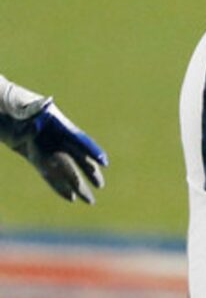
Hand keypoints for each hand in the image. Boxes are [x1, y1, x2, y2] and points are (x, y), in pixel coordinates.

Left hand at [0, 86, 107, 202]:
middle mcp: (52, 135)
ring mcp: (43, 145)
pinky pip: (47, 172)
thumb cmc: (6, 98)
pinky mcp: (31, 153)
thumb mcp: (17, 101)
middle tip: (100, 186)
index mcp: (53, 121)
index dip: (90, 150)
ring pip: (63, 168)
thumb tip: (44, 103)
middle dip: (88, 171)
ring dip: (75, 184)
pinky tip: (69, 196)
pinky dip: (58, 185)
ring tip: (88, 200)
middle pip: (74, 156)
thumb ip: (29, 106)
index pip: (76, 137)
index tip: (103, 162)